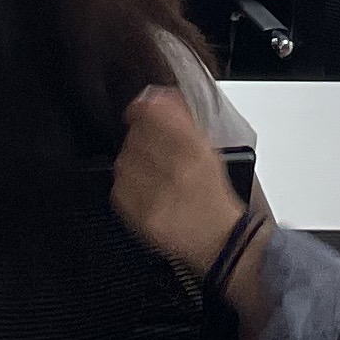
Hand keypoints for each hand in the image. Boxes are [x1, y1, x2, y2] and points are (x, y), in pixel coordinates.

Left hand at [108, 83, 244, 270]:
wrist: (220, 240)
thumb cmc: (215, 196)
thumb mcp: (208, 151)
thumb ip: (182, 122)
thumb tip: (158, 100)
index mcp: (195, 150)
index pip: (154, 113)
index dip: (142, 108)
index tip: (140, 111)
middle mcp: (175, 170)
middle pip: (136, 135)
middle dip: (140, 137)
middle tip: (150, 149)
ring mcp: (155, 194)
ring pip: (124, 160)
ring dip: (132, 162)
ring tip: (149, 173)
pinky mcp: (140, 215)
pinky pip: (118, 188)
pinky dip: (127, 185)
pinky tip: (144, 190)